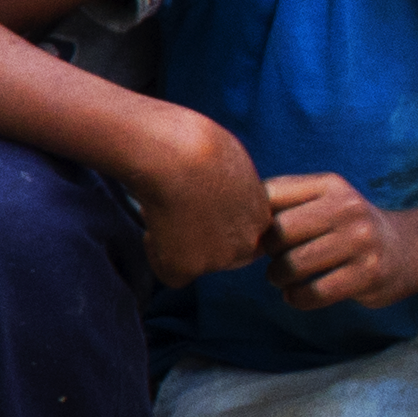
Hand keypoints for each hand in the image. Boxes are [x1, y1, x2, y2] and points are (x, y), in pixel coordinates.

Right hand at [123, 110, 272, 287]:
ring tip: (166, 210)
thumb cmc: (198, 143)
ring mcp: (220, 259)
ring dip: (180, 245)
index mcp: (263, 215)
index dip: (219, 221)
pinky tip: (154, 224)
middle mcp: (248, 242)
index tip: (201, 204)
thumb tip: (211, 196)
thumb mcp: (230, 163)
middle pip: (226, 256)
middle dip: (205, 240)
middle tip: (180, 213)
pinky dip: (156, 252)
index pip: (245, 234)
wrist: (176, 154)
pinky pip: (169, 273)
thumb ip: (232, 191)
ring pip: (197, 265)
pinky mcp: (189, 268)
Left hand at [261, 171, 417, 309]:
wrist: (407, 249)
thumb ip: (284, 203)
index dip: (253, 220)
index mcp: (329, 185)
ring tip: (280, 278)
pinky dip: (296, 298)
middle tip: (271, 259)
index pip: (270, 196)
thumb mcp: (324, 201)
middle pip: (279, 233)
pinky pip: (314, 292)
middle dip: (266, 252)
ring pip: (293, 265)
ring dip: (278, 277)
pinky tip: (295, 295)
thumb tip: (231, 217)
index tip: (256, 234)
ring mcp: (360, 242)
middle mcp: (347, 208)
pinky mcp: (368, 275)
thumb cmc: (347, 227)